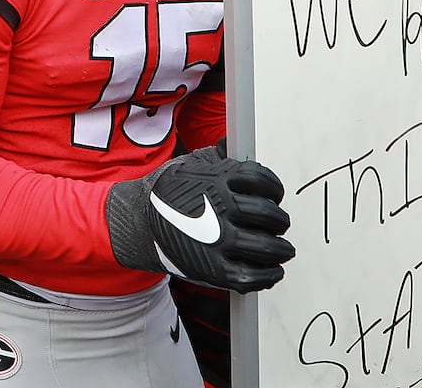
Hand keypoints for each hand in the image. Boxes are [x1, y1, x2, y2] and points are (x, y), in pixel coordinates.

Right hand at [106, 144, 294, 291]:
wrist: (139, 223)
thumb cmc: (169, 194)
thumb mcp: (190, 165)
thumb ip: (217, 157)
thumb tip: (233, 144)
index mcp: (218, 180)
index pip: (262, 180)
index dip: (274, 187)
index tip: (275, 194)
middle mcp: (221, 209)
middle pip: (269, 214)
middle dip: (279, 220)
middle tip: (279, 223)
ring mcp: (218, 241)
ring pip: (267, 247)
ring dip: (281, 249)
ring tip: (282, 249)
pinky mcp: (214, 269)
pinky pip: (252, 276)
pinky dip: (269, 275)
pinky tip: (272, 270)